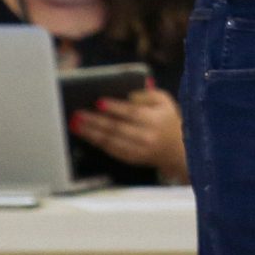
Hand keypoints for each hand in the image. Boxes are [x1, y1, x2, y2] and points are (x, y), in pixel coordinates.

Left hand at [70, 84, 185, 180]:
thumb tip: (127, 95)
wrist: (177, 150)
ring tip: (77, 125)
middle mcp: (146, 136)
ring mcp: (138, 150)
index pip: (132, 113)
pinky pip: (112, 151)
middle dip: (95, 121)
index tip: (98, 102)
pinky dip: (98, 143)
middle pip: (117, 128)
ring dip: (91, 133)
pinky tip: (88, 135)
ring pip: (111, 141)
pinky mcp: (132, 159)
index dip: (114, 108)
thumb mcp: (164, 101)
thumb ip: (147, 94)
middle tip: (78, 114)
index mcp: (155, 120)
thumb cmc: (167, 119)